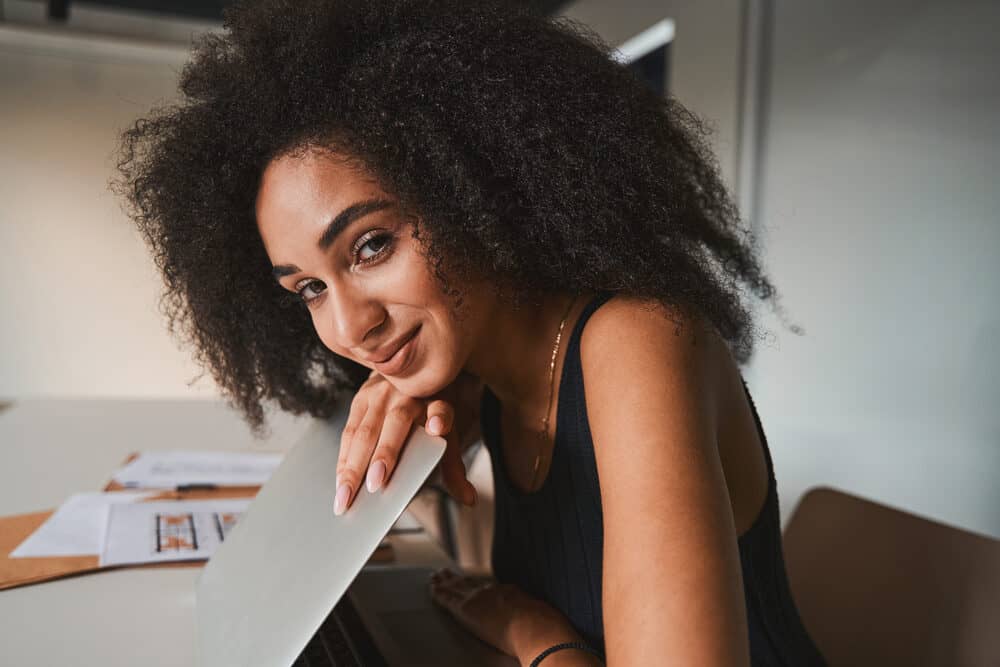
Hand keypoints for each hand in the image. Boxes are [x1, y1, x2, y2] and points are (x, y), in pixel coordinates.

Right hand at [334, 370, 480, 514]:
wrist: (411, 371)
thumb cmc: (432, 409)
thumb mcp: (449, 431)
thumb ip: (454, 466)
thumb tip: (469, 500)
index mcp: (436, 399)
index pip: (442, 409)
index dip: (440, 418)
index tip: (438, 427)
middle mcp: (407, 394)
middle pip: (394, 425)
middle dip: (380, 458)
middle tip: (371, 490)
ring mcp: (380, 393)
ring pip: (364, 431)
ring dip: (351, 465)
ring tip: (345, 496)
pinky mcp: (360, 397)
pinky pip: (349, 431)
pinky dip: (344, 458)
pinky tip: (340, 480)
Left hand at [428, 569, 595, 665]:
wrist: (538, 630)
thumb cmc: (546, 630)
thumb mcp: (544, 619)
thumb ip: (538, 619)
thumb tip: (546, 626)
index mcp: (512, 594)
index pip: (491, 589)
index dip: (481, 585)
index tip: (475, 582)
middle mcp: (494, 592)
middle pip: (472, 583)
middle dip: (459, 579)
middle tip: (447, 572)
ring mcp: (480, 598)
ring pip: (457, 587)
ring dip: (445, 581)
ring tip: (435, 577)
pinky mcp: (467, 609)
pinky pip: (447, 598)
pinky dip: (438, 592)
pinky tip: (432, 587)